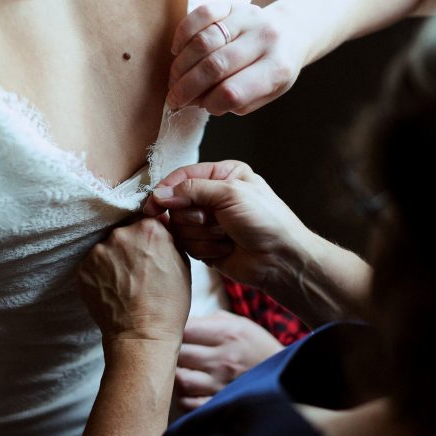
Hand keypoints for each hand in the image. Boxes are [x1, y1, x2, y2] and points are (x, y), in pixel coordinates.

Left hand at [78, 218, 190, 347]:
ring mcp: (99, 251)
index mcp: (149, 228)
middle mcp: (121, 234)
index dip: (147, 235)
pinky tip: (113, 289)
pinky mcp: (83, 268)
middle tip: (137, 269)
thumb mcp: (182, 264)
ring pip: (106, 247)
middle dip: (130, 245)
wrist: (142, 336)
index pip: (145, 218)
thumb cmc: (168, 304)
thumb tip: (160, 220)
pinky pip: (93, 264)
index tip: (148, 249)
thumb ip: (169, 237)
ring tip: (124, 282)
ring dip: (113, 258)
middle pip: (124, 230)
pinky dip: (100, 273)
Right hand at [143, 161, 310, 293]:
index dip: (167, 190)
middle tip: (214, 221)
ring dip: (202, 234)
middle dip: (194, 216)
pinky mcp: (205, 245)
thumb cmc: (265, 221)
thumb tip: (159, 194)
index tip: (155, 204)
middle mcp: (213, 197)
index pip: (182, 176)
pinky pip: (187, 245)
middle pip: (177, 204)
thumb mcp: (230, 193)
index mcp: (222, 176)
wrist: (280, 260)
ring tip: (226, 236)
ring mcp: (208, 223)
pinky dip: (206, 248)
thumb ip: (192, 189)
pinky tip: (226, 248)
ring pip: (180, 227)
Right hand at [166, 2, 302, 115]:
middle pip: (215, 66)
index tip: (197, 106)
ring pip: (204, 41)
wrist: (293, 30)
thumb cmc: (274, 69)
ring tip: (175, 78)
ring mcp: (249, 18)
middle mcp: (265, 40)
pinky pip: (202, 14)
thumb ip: (237, 101)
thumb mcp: (267, 93)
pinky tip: (178, 50)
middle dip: (187, 86)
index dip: (209, 103)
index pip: (234, 92)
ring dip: (182, 64)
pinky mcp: (234, 4)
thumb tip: (197, 100)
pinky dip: (183, 33)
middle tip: (174, 97)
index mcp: (277, 68)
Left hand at [174, 311, 283, 411]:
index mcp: (228, 334)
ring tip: (182, 370)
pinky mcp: (222, 404)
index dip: (174, 330)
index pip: (185, 329)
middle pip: (179, 354)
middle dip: (172, 352)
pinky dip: (184, 397)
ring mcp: (222, 385)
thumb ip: (210, 320)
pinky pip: (189, 403)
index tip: (175, 333)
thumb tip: (180, 321)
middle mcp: (224, 359)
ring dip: (176, 375)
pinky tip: (190, 389)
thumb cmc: (257, 347)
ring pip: (181, 380)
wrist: (287, 377)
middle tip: (173, 352)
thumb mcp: (241, 324)